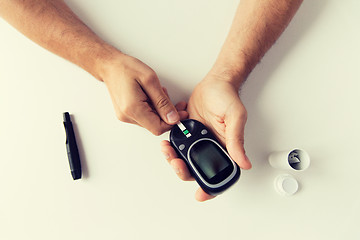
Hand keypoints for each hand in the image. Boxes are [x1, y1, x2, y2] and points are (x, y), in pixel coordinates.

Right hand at [102, 53, 185, 134]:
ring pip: (151, 121)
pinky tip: (152, 96)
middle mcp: (127, 116)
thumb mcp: (150, 80)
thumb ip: (163, 102)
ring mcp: (126, 116)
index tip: (180, 113)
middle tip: (175, 101)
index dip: (172, 122)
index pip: (157, 128)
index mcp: (133, 108)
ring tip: (159, 93)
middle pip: (155, 125)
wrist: (110, 66)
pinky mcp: (126, 114)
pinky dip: (152, 108)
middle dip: (167, 114)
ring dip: (160, 110)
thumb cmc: (126, 68)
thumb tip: (173, 118)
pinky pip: (145, 116)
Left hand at [161, 72, 250, 200]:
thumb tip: (244, 163)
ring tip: (166, 148)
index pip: (219, 173)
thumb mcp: (235, 117)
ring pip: (183, 157)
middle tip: (175, 161)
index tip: (200, 194)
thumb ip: (236, 140)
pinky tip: (169, 135)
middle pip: (195, 168)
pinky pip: (176, 143)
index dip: (210, 187)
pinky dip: (170, 142)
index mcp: (224, 147)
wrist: (214, 82)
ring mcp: (197, 140)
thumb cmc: (227, 97)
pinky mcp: (187, 131)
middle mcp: (210, 146)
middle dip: (182, 169)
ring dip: (172, 156)